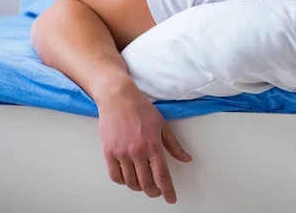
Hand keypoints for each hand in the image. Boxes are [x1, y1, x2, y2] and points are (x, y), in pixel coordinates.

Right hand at [97, 81, 191, 203]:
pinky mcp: (109, 152)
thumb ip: (174, 145)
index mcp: (153, 145)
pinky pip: (115, 176)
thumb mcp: (162, 125)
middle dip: (153, 191)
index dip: (167, 190)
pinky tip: (128, 179)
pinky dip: (123, 181)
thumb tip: (186, 158)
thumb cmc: (140, 108)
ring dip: (139, 188)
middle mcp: (137, 151)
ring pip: (131, 182)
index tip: (171, 198)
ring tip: (143, 185)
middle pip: (146, 182)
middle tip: (156, 192)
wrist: (118, 98)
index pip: (162, 175)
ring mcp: (121, 153)